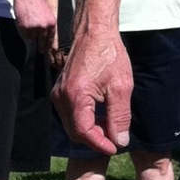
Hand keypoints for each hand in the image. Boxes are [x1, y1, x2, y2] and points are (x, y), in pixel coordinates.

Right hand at [10, 0, 56, 52]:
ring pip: (32, 38)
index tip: (47, 50)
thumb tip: (46, 37)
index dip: (48, 45)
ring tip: (28, 24)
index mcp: (52, 23)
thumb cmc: (36, 2)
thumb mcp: (47, 13)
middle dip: (41, 47)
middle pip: (42, 42)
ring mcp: (34, 28)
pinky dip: (23, 32)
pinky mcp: (24, 27)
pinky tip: (23, 22)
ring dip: (30, 34)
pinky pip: (24, 35)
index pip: (51, 38)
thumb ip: (48, 24)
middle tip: (40, 51)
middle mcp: (44, 26)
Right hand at [55, 25, 132, 152]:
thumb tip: (119, 141)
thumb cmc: (109, 55)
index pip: (84, 132)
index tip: (115, 148)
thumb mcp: (121, 87)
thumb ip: (119, 116)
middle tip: (114, 138)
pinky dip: (83, 120)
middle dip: (95, 139)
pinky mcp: (60, 90)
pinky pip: (69, 114)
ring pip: (71, 125)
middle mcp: (62, 97)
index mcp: (76, 96)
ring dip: (89, 130)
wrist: (94, 31)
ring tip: (109, 125)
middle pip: (75, 132)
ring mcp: (58, 93)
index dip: (100, 144)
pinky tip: (99, 114)